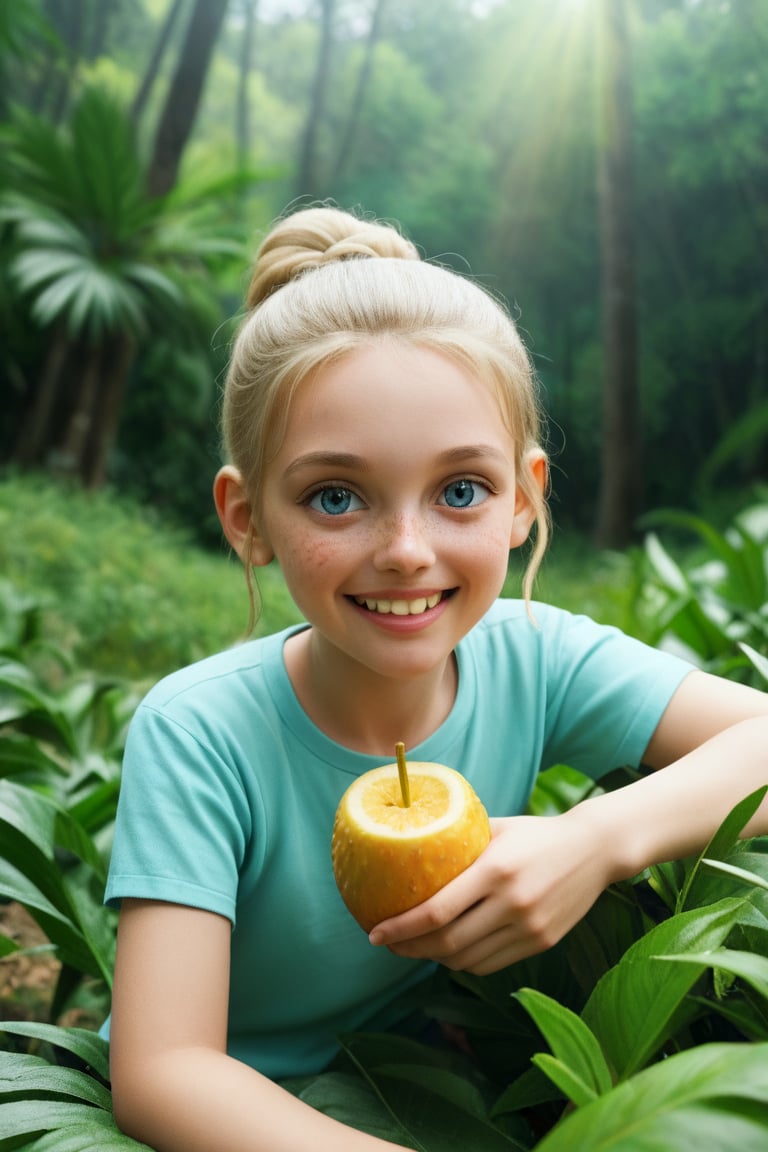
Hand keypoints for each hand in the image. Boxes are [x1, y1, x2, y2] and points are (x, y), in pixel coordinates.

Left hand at [368, 808, 614, 975]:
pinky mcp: (542, 943)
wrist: (595, 849)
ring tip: (413, 946)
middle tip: (386, 943)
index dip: (401, 927)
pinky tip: (448, 950)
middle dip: (409, 948)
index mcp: (496, 869)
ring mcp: (529, 928)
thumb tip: (409, 849)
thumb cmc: (537, 833)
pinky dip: (463, 962)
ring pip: (467, 961)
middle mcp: (512, 903)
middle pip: (447, 944)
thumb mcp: (497, 827)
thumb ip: (459, 842)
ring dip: (433, 959)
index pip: (437, 911)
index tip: (374, 932)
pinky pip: (490, 964)